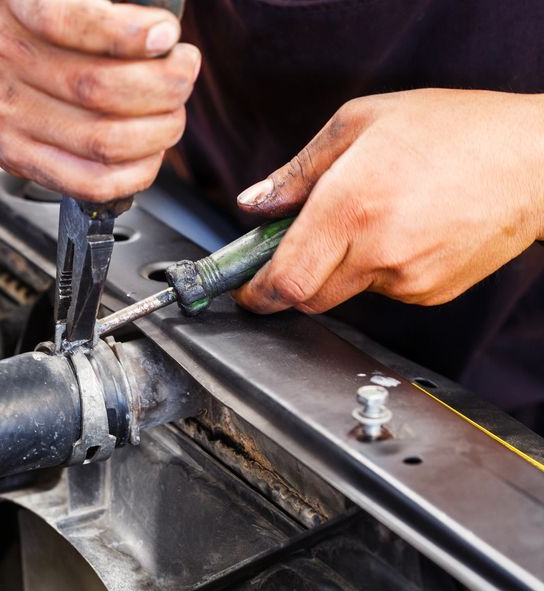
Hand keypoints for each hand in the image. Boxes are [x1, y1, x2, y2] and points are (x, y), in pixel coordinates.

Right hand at [0, 0, 200, 201]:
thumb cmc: (28, 30)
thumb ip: (105, 10)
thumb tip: (163, 40)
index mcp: (13, 5)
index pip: (67, 20)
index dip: (127, 33)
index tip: (165, 35)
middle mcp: (2, 58)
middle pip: (98, 87)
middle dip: (163, 86)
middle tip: (182, 74)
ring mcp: (7, 115)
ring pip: (102, 140)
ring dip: (158, 130)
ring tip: (171, 113)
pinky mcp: (17, 157)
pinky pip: (89, 181)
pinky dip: (135, 172)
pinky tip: (151, 152)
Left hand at [232, 89, 543, 313]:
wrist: (534, 159)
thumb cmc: (452, 130)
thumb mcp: (360, 123)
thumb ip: (297, 172)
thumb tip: (253, 205)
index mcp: (350, 207)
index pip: (285, 280)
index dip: (256, 293)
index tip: (245, 292)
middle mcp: (377, 250)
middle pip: (308, 296)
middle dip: (293, 278)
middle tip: (302, 244)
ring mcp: (407, 279)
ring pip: (346, 291)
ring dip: (340, 267)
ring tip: (373, 218)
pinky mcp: (431, 293)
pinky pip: (383, 291)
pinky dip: (378, 269)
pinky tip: (404, 231)